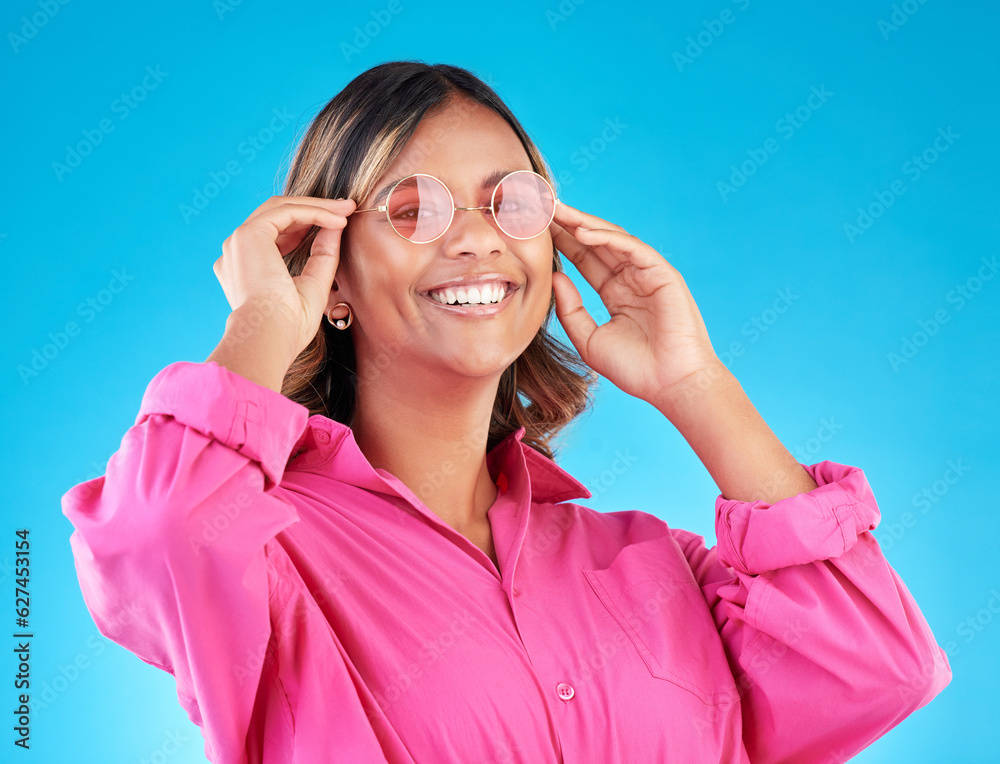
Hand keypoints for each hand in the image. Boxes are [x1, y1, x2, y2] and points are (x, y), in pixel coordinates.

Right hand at [213, 195, 356, 360]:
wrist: (272, 335)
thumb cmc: (290, 325)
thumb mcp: (314, 283)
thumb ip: (323, 254)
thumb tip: (336, 226)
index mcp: (244, 268)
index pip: (275, 234)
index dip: (307, 224)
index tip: (337, 223)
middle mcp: (237, 252)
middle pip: (277, 215)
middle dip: (314, 209)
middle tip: (346, 208)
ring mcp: (238, 241)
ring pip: (280, 208)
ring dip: (317, 207)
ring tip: (347, 210)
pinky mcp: (248, 234)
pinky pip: (285, 211)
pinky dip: (314, 212)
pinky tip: (338, 220)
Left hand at [548, 201, 719, 410]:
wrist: (670, 384)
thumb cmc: (635, 368)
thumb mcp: (590, 339)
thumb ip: (571, 309)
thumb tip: (554, 277)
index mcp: (616, 293)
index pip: (585, 259)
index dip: (561, 242)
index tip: (535, 229)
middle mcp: (631, 278)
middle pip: (595, 242)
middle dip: (568, 225)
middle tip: (541, 208)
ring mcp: (647, 273)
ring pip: (612, 239)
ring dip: (583, 223)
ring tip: (556, 211)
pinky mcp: (662, 272)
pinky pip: (631, 247)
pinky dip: (606, 237)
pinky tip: (581, 232)